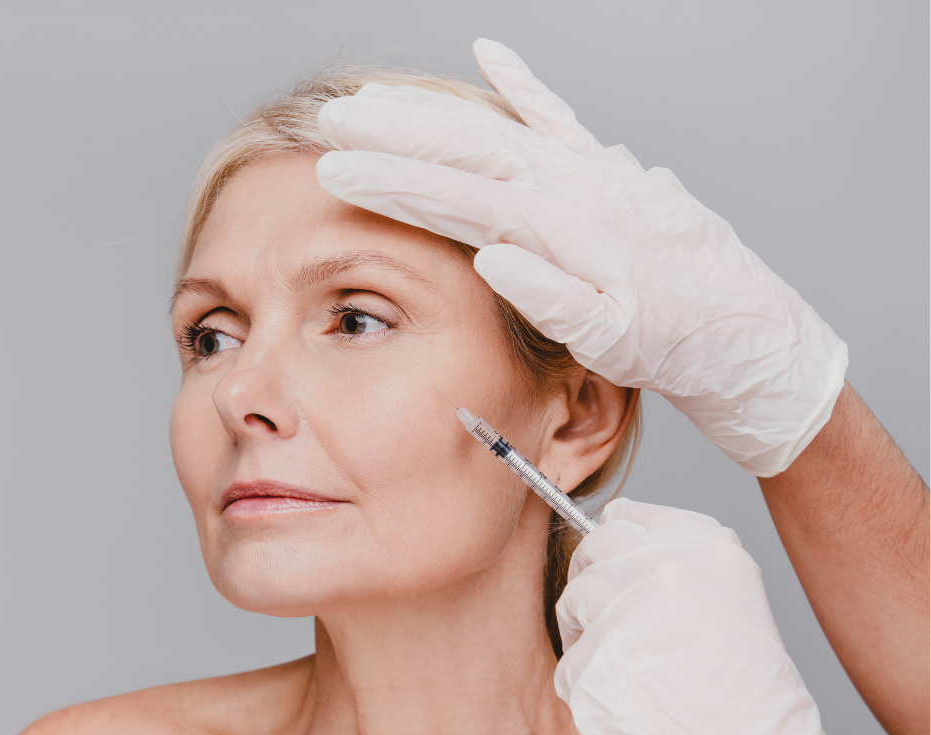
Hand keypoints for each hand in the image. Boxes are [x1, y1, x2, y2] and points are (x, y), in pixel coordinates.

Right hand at [315, 39, 847, 476]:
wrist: (740, 327)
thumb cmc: (674, 340)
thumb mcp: (614, 340)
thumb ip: (553, 298)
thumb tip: (492, 258)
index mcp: (564, 231)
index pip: (461, 198)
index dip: (394, 184)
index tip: (339, 173)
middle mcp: (573, 187)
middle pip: (468, 147)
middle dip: (394, 133)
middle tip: (333, 121)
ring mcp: (589, 170)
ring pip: (496, 126)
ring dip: (433, 111)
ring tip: (375, 99)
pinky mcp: (604, 169)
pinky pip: (557, 116)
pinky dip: (522, 83)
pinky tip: (489, 56)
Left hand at [554, 499, 906, 734]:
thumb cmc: (746, 699)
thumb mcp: (730, 603)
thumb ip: (676, 564)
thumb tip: (613, 534)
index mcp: (708, 545)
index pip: (628, 514)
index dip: (617, 549)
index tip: (624, 576)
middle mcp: (666, 563)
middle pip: (592, 549)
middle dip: (596, 587)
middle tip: (629, 635)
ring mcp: (627, 606)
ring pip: (574, 602)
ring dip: (591, 639)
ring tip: (639, 675)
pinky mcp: (595, 653)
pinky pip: (572, 662)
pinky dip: (589, 688)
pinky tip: (634, 705)